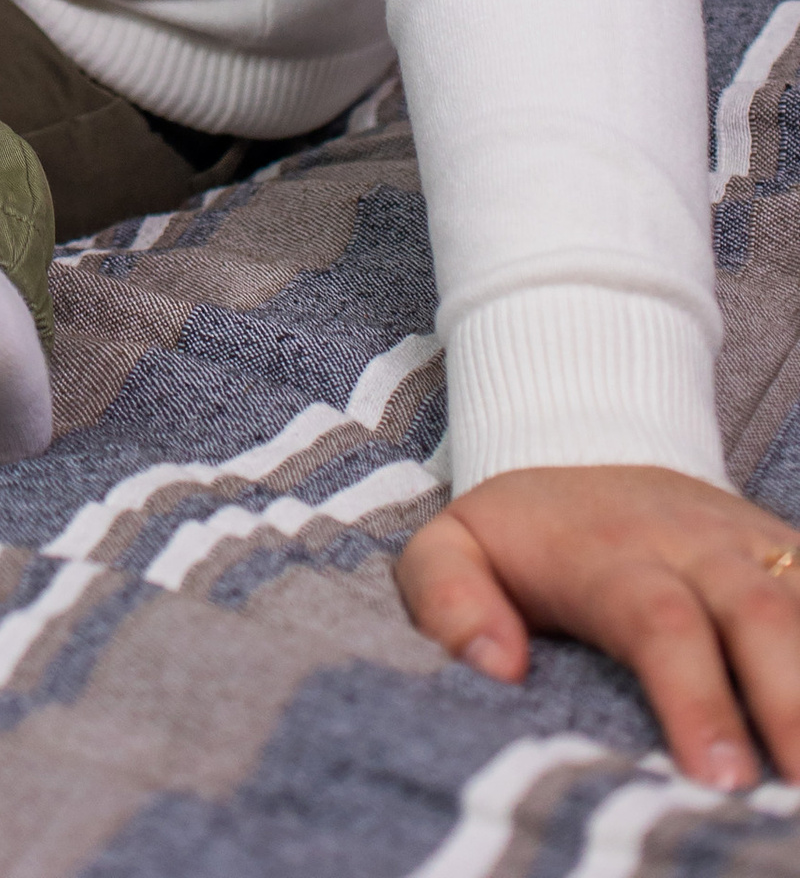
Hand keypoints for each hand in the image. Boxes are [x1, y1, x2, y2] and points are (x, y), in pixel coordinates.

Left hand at [398, 465, 799, 787]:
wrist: (588, 433)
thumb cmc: (525, 527)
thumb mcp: (454, 543)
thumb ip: (444, 597)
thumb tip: (494, 667)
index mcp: (614, 550)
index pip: (660, 619)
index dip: (694, 696)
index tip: (718, 776)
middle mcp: (700, 546)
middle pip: (764, 616)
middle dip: (794, 704)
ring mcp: (758, 549)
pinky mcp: (794, 559)